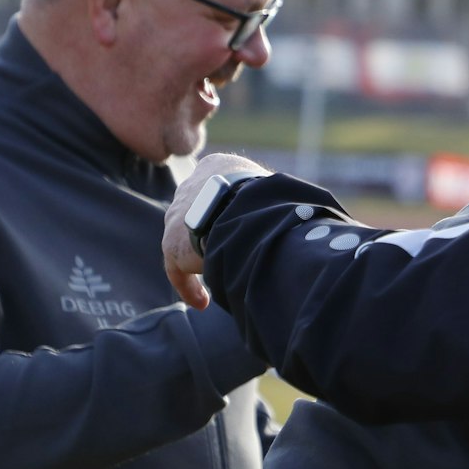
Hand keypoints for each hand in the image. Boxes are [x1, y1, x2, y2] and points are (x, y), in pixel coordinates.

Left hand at [163, 153, 267, 307]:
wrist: (244, 210)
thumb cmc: (270, 198)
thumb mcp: (273, 190)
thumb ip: (270, 201)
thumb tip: (297, 218)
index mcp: (217, 165)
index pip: (217, 187)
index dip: (229, 208)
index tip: (240, 227)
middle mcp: (191, 185)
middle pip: (198, 212)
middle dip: (211, 232)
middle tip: (229, 253)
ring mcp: (177, 213)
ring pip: (186, 240)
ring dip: (202, 259)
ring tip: (220, 279)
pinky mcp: (171, 242)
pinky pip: (176, 269)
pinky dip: (189, 286)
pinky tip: (201, 302)